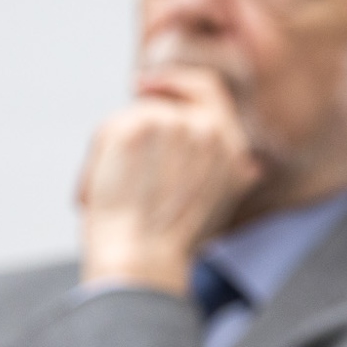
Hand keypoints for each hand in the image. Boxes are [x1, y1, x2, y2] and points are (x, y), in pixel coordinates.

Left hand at [78, 66, 262, 293]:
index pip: (212, 93)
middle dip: (163, 84)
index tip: (156, 87)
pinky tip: (95, 196)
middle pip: (183, 86)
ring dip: (117, 150)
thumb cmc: (169, 251)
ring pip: (138, 114)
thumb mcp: (216, 211)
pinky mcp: (141, 126)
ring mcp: (178, 125)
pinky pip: (110, 131)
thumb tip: (251, 167)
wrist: (144, 262)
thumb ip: (223, 176)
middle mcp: (213, 132)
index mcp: (234, 153)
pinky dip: (96, 164)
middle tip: (140, 85)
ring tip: (109, 196)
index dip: (184, 84)